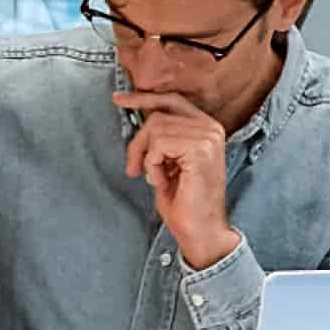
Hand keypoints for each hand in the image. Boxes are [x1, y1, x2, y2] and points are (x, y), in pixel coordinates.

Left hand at [114, 91, 240, 269]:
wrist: (201, 231)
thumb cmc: (184, 202)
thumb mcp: (168, 161)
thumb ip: (160, 138)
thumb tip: (138, 119)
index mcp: (207, 128)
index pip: (171, 100)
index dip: (143, 98)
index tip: (118, 99)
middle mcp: (211, 128)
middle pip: (157, 116)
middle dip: (138, 143)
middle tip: (135, 168)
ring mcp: (208, 137)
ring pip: (155, 129)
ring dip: (147, 158)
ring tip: (157, 178)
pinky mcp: (200, 150)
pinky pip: (158, 145)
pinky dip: (153, 166)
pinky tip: (163, 181)